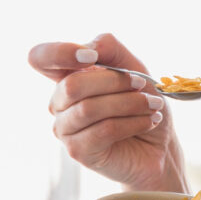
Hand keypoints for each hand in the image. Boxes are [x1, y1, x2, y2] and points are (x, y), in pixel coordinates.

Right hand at [28, 33, 187, 191]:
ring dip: (129, 103)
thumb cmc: (143, 104)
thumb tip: (90, 48)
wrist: (160, 145)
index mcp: (66, 77)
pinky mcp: (78, 151)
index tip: (92, 57)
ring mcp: (65, 129)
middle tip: (143, 84)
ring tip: (152, 105)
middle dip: (114, 82)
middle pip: (72, 85)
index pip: (40, 58)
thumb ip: (111, 49)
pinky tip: (149, 121)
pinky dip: (132, 123)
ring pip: (88, 109)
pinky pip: (103, 131)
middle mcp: (59, 103)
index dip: (60, 53)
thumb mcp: (133, 67)